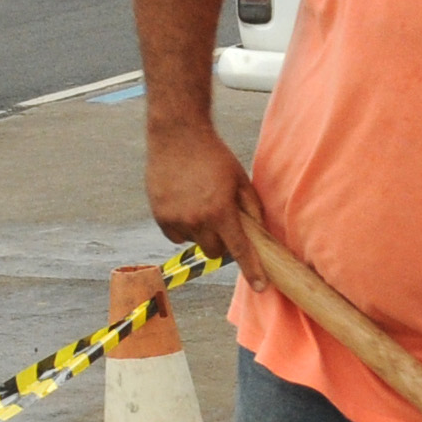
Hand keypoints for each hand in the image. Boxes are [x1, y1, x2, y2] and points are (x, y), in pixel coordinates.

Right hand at [144, 120, 260, 282]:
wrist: (177, 134)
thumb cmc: (214, 155)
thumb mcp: (241, 179)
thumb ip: (252, 208)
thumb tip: (259, 233)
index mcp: (220, 211)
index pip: (240, 250)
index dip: (252, 271)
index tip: (261, 287)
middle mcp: (196, 219)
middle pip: (215, 252)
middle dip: (222, 242)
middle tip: (222, 221)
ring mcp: (175, 219)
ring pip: (194, 242)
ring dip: (201, 231)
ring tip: (200, 203)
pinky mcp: (160, 215)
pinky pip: (176, 235)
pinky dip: (182, 227)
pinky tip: (184, 204)